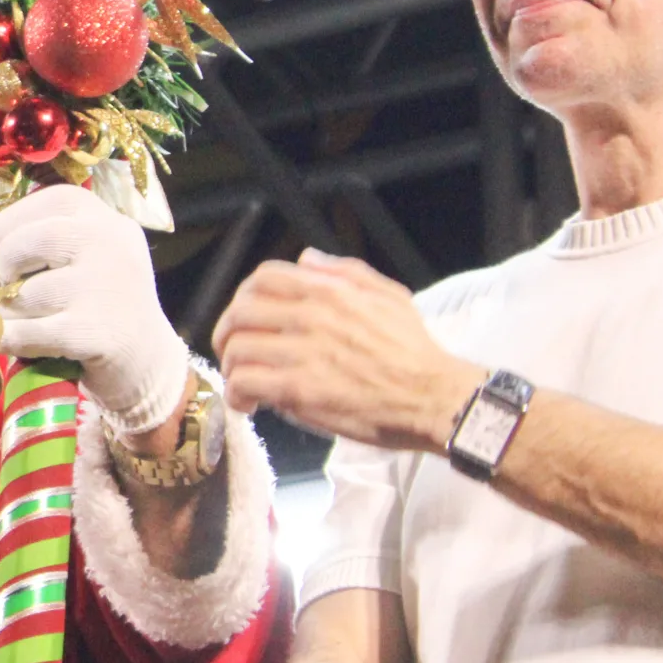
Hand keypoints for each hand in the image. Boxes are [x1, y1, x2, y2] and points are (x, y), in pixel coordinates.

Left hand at [0, 184, 189, 430]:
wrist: (148, 362)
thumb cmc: (106, 306)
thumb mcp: (93, 258)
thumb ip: (52, 241)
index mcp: (110, 223)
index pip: (56, 200)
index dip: (11, 217)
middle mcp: (111, 247)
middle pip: (34, 240)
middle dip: (5, 264)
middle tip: (0, 284)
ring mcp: (104, 288)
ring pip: (26, 293)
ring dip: (8, 311)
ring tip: (18, 319)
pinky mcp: (93, 331)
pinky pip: (28, 331)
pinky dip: (11, 338)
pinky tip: (12, 341)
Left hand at [212, 251, 480, 450]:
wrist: (435, 397)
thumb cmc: (415, 351)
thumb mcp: (388, 295)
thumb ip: (344, 272)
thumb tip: (306, 258)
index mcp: (330, 291)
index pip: (263, 278)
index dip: (243, 298)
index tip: (246, 319)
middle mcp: (311, 315)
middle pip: (239, 314)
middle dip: (227, 334)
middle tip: (233, 353)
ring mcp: (303, 352)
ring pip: (237, 349)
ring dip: (232, 368)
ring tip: (243, 383)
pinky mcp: (299, 389)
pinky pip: (245, 382)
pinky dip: (238, 394)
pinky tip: (249, 403)